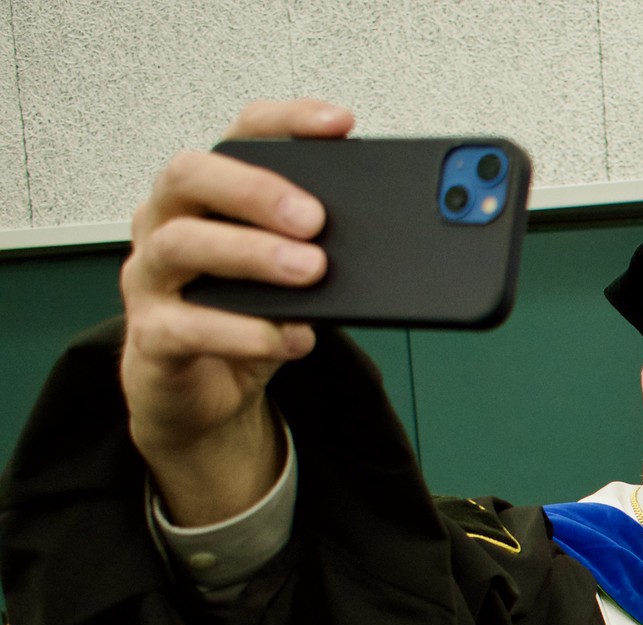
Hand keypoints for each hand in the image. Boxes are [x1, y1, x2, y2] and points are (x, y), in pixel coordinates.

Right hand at [119, 99, 353, 524]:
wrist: (204, 393)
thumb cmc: (247, 318)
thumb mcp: (295, 276)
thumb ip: (327, 248)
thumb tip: (401, 237)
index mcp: (205, 195)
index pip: (238, 135)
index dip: (286, 123)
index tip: (341, 126)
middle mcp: (166, 223)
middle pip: (191, 175)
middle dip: (257, 189)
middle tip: (315, 218)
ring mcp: (151, 278)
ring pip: (182, 244)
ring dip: (253, 254)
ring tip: (311, 271)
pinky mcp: (153, 337)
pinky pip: (189, 327)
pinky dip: (246, 333)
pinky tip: (292, 337)